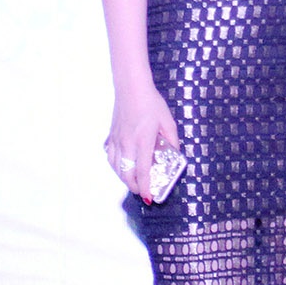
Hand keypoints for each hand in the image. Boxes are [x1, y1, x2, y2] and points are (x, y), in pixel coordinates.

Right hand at [107, 85, 179, 203]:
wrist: (131, 87)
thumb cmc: (151, 102)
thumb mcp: (168, 121)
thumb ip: (172, 140)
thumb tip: (174, 154)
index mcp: (143, 140)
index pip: (142, 170)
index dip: (146, 187)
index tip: (148, 197)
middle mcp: (127, 143)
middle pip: (126, 174)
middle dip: (134, 187)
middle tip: (143, 191)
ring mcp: (117, 140)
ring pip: (116, 167)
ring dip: (124, 178)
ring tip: (133, 182)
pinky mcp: (111, 135)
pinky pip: (111, 157)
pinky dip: (116, 166)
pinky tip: (122, 167)